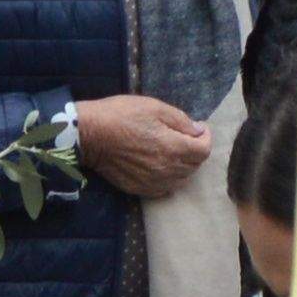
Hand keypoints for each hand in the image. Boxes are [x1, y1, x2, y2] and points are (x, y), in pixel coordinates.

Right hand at [71, 94, 211, 198]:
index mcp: (173, 148)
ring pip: (182, 178)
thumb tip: (197, 130)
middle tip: (186, 137)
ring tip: (174, 150)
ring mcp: (154, 182)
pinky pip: (166, 187)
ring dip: (184, 165)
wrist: (91, 135)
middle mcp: (167, 169)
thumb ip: (180, 120)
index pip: (204, 150)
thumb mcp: (153, 107)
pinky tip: (161, 165)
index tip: (199, 129)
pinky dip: (169, 177)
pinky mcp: (141, 189)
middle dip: (195, 150)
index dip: (206, 138)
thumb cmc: (121, 115)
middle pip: (195, 166)